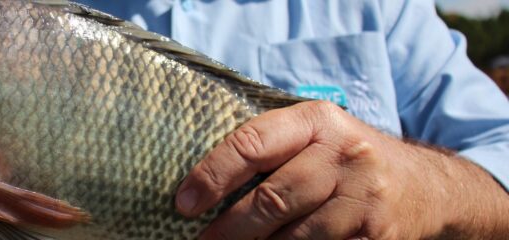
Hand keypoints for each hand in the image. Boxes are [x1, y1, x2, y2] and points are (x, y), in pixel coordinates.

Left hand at [176, 101, 508, 238]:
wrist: (428, 187)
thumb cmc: (350, 159)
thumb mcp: (318, 135)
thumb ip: (273, 146)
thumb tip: (205, 180)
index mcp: (318, 121)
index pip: (253, 143)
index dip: (213, 174)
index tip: (184, 202)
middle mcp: (344, 155)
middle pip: (272, 198)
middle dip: (229, 226)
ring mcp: (363, 198)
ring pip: (295, 235)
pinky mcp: (377, 235)